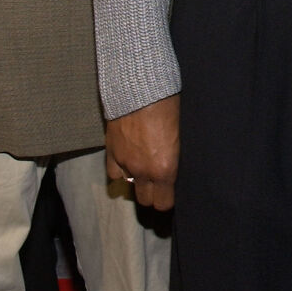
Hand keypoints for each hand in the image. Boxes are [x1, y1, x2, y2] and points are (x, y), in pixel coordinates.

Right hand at [106, 94, 179, 210]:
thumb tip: (175, 164)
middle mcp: (143, 171)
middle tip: (158, 183)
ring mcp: (125, 162)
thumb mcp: (180, 133)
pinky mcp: (111, 151)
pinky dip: (120, 170)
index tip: (171, 193)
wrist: (141, 88)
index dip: (168, 200)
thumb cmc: (169, 106)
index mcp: (165, 169)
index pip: (164, 202)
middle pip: (146, 199)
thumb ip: (175, 155)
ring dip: (137, 181)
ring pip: (129, 187)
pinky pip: (114, 173)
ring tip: (144, 170)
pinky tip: (127, 162)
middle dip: (153, 194)